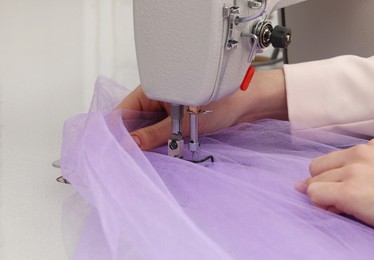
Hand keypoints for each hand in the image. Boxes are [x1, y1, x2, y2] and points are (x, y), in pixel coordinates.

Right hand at [115, 69, 287, 149]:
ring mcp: (167, 111)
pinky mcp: (177, 122)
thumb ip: (156, 134)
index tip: (112, 151)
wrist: (249, 106)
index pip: (123, 112)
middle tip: (126, 162)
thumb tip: (130, 146)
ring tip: (142, 161)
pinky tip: (159, 157)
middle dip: (131, 142)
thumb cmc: (223, 102)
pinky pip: (161, 135)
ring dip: (147, 145)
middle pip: (133, 124)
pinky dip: (160, 146)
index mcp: (153, 88)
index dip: (116, 132)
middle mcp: (157, 99)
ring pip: (147, 132)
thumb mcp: (185, 121)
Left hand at [296, 138, 373, 246]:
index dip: (336, 177)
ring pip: (314, 182)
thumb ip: (371, 169)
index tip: (346, 191)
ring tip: (347, 209)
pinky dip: (322, 205)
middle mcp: (361, 153)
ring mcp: (353, 171)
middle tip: (341, 202)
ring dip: (325, 197)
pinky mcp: (348, 192)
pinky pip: (315, 195)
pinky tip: (341, 212)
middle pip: (319, 167)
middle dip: (325, 184)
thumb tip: (340, 180)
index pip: (336, 158)